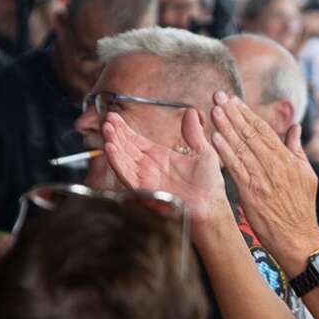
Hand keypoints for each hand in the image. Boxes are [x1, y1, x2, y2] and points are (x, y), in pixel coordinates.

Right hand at [101, 110, 230, 230]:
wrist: (212, 206)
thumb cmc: (209, 185)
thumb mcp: (203, 152)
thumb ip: (194, 133)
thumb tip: (192, 112)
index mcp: (159, 157)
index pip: (135, 140)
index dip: (124, 129)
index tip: (114, 116)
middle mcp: (148, 167)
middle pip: (126, 148)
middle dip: (115, 133)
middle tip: (107, 119)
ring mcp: (145, 179)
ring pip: (123, 160)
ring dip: (113, 144)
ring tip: (107, 130)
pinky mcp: (145, 190)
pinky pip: (127, 175)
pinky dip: (117, 162)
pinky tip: (111, 149)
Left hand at [209, 94, 318, 260]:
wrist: (299, 237)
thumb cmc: (302, 208)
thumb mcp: (307, 174)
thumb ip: (296, 149)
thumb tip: (294, 127)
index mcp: (287, 158)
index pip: (264, 130)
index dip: (247, 113)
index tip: (234, 100)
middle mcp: (274, 165)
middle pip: (250, 134)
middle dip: (233, 113)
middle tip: (218, 96)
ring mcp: (262, 178)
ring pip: (241, 147)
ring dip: (225, 127)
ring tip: (214, 110)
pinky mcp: (251, 192)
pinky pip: (236, 168)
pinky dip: (225, 152)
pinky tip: (214, 138)